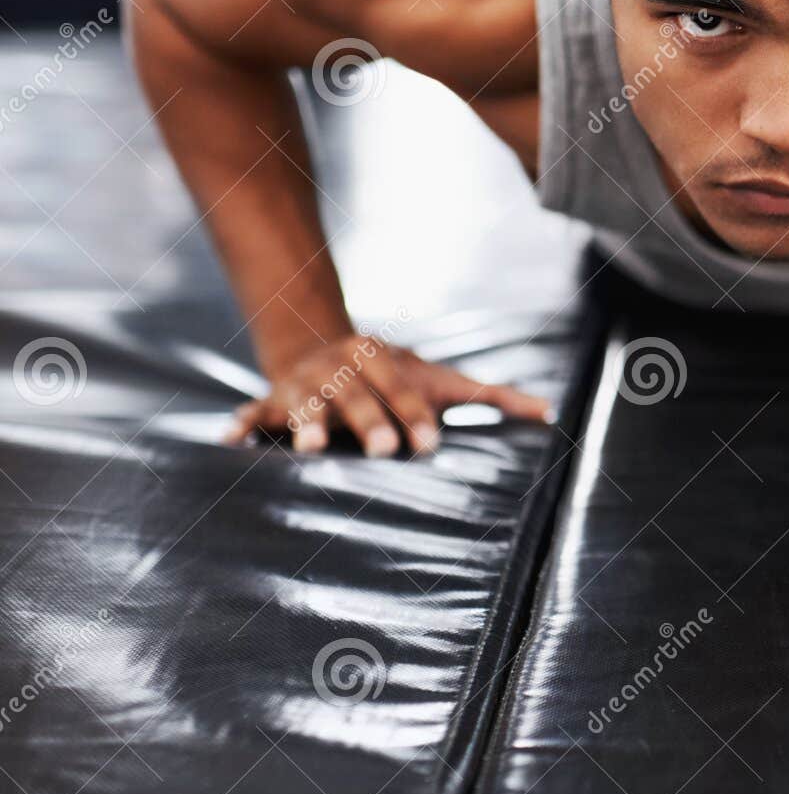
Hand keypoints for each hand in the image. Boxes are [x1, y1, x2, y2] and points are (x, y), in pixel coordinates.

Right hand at [224, 334, 553, 457]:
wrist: (324, 343)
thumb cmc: (397, 376)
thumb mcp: (442, 379)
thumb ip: (493, 396)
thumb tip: (552, 414)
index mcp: (385, 360)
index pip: (405, 389)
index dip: (418, 414)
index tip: (432, 443)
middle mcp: (344, 368)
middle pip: (360, 394)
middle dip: (373, 420)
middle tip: (387, 449)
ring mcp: (306, 384)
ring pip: (308, 402)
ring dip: (311, 423)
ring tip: (315, 448)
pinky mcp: (273, 400)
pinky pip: (256, 411)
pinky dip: (243, 424)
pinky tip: (230, 441)